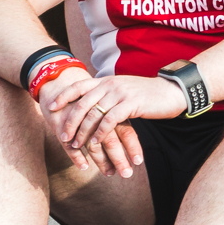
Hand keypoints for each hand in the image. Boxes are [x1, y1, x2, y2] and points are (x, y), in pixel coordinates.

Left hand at [48, 73, 184, 176]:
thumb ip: (108, 93)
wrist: (172, 91)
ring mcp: (120, 93)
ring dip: (83, 132)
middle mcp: (110, 84)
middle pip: (81, 103)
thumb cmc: (148, 94)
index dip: (63, 96)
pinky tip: (96, 143)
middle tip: (63, 136)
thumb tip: (94, 102)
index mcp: (106, 80)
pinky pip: (109, 121)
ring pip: (93, 114)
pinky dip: (100, 133)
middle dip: (70, 121)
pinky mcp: (130, 104)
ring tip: (77, 145)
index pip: (78, 86)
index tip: (51, 107)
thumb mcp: (124, 89)